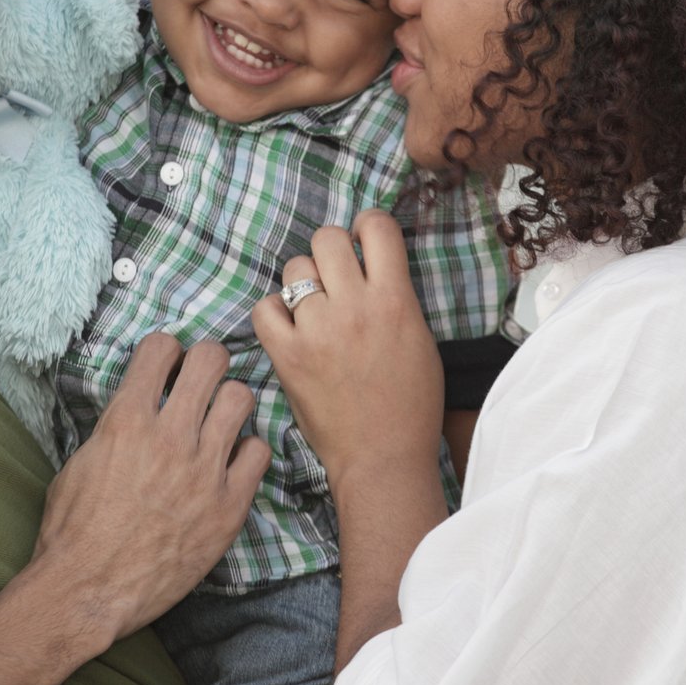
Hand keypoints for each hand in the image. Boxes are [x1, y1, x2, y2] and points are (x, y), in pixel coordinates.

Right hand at [27, 333, 269, 650]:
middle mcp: (170, 436)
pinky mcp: (228, 504)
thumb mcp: (79, 462)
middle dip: (207, 363)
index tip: (167, 365)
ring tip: (219, 420)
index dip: (166, 351)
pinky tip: (230, 463)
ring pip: (241, 398)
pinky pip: (259, 452)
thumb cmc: (72, 532)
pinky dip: (246, 452)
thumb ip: (113, 428)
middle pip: (211, 360)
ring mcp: (204, 469)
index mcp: (127, 420)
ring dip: (229, 403)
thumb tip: (136, 407)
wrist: (87, 591)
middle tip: (202, 380)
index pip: (162, 347)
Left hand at [252, 209, 444, 488]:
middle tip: (335, 275)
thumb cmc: (410, 404)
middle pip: (327, 239)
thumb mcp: (420, 339)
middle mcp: (355, 307)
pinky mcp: (288, 355)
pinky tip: (289, 326)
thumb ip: (396, 297)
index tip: (364, 242)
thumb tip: (372, 266)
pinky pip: (265, 308)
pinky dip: (274, 312)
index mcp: (395, 300)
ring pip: (295, 268)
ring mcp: (318, 330)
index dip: (367, 227)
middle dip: (330, 251)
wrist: (383, 457)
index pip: (377, 227)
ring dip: (303, 282)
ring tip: (313, 307)